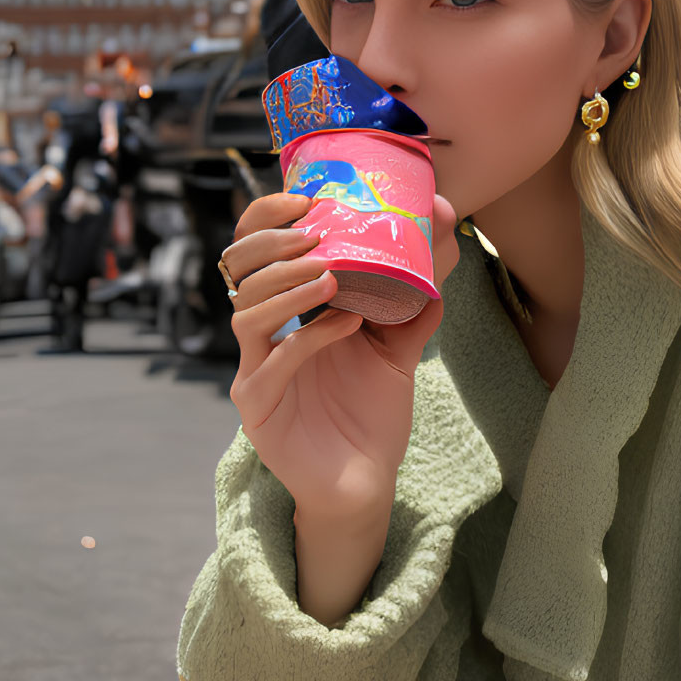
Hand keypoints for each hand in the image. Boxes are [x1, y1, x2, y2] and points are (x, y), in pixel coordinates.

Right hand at [223, 189, 460, 524]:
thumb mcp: (399, 345)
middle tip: (316, 236)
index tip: (305, 199)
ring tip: (331, 275)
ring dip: (289, 287)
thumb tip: (442, 231)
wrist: (365, 481)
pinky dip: (308, 337)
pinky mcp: (258, 407)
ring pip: (246, 312)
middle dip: (273, 245)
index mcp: (284, 311)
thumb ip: (416, 295)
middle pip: (238, 271)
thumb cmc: (370, 412)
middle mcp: (261, 336)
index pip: (255, 248)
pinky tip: (346, 324)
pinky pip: (272, 362)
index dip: (268, 218)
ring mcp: (254, 370)